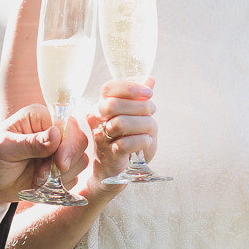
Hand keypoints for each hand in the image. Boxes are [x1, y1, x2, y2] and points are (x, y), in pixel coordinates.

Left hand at [0, 103, 89, 202]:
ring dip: (61, 176)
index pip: (68, 125)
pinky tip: (41, 185)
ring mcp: (58, 151)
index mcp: (40, 118)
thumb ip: (31, 143)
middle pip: (80, 142)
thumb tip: (56, 135)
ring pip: (79, 161)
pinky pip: (73, 178)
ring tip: (38, 179)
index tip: (59, 163)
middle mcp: (53, 132)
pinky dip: (60, 185)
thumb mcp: (6, 148)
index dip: (69, 145)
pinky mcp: (59, 170)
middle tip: (46, 175)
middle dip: (67, 162)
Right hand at [85, 78, 155, 194]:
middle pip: (112, 104)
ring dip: (143, 124)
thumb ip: (139, 98)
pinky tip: (147, 140)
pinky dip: (142, 140)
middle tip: (151, 111)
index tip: (149, 92)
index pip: (108, 88)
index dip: (130, 87)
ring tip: (150, 128)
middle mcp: (98, 120)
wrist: (116, 168)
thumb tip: (150, 79)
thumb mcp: (133, 116)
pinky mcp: (110, 154)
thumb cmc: (125, 138)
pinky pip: (125, 144)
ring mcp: (102, 138)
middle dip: (139, 105)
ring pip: (120, 123)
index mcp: (102, 106)